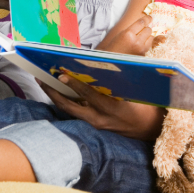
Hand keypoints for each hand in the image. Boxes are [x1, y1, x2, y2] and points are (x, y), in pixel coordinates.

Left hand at [40, 75, 164, 140]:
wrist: (152, 129)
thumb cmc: (146, 105)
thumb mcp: (136, 90)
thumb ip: (118, 79)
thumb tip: (100, 63)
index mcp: (112, 107)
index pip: (89, 93)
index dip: (74, 82)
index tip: (61, 73)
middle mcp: (100, 118)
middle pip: (71, 105)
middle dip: (54, 92)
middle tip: (41, 78)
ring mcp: (96, 124)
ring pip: (70, 110)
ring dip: (56, 97)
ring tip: (44, 83)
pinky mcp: (94, 126)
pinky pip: (77, 113)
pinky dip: (66, 102)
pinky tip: (57, 92)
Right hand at [96, 15, 154, 54]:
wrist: (113, 60)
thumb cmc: (115, 46)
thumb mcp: (122, 34)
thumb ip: (132, 28)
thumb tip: (144, 23)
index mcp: (128, 34)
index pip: (141, 23)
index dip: (147, 19)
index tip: (150, 17)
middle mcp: (136, 41)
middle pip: (148, 30)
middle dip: (145, 29)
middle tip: (141, 31)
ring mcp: (141, 49)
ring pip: (151, 37)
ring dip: (147, 36)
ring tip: (140, 39)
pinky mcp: (143, 55)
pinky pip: (149, 45)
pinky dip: (146, 44)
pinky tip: (140, 45)